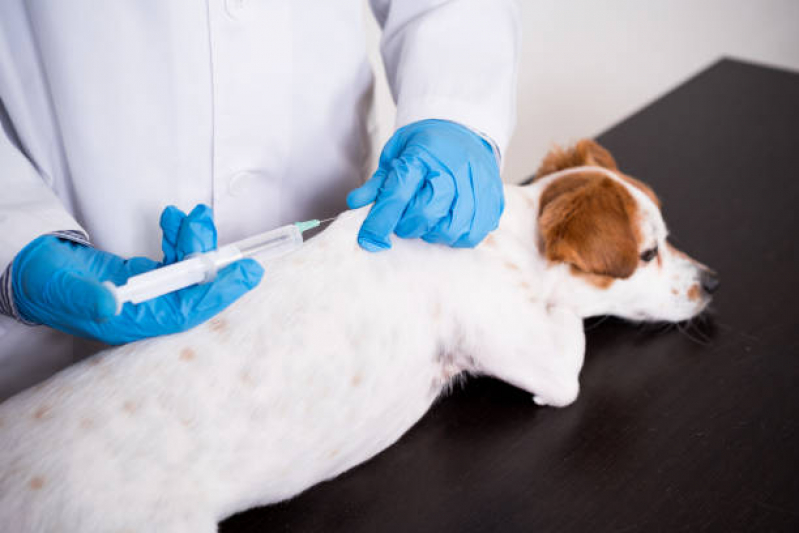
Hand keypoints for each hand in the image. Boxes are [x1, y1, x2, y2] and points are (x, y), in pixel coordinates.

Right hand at [11, 205, 263, 344]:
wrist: (29, 271)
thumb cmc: (42, 284)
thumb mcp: (59, 288)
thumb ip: (86, 296)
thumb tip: (111, 303)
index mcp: (130, 325)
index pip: (184, 313)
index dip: (217, 294)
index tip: (246, 274)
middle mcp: (145, 313)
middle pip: (193, 290)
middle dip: (213, 262)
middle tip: (230, 238)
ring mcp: (147, 294)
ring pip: (186, 271)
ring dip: (195, 242)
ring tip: (196, 215)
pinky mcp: (144, 277)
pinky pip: (173, 259)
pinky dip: (179, 238)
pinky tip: (177, 219)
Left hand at [347, 119, 503, 250]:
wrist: (465, 130)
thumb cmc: (428, 145)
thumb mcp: (396, 154)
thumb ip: (378, 182)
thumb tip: (355, 203)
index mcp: (424, 154)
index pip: (399, 192)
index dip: (381, 220)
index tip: (369, 239)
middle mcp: (455, 168)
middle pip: (428, 212)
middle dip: (409, 225)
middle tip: (405, 220)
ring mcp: (478, 184)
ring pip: (453, 227)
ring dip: (434, 232)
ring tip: (430, 221)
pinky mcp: (494, 199)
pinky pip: (475, 233)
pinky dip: (458, 236)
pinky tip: (449, 223)